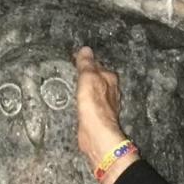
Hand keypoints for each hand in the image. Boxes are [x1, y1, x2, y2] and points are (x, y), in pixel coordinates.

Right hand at [74, 47, 136, 183]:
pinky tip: (79, 102)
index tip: (74, 58)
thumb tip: (85, 49)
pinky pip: (91, 103)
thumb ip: (86, 64)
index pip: (98, 64)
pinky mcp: (98, 116)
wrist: (97, 134)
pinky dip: (85, 100)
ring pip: (95, 90)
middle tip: (72, 70)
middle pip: (98, 78)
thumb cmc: (94, 105)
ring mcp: (105, 104)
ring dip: (86, 87)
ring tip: (73, 84)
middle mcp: (111, 90)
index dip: (86, 61)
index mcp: (110, 78)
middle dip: (88, 74)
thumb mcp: (88, 78)